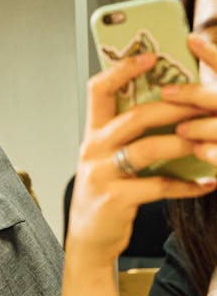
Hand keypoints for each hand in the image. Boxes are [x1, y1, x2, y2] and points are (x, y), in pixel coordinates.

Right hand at [66, 50, 214, 260]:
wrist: (90, 239)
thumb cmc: (106, 193)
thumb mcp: (108, 158)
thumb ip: (127, 135)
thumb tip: (171, 108)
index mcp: (92, 134)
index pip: (98, 90)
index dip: (122, 69)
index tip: (150, 56)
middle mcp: (92, 149)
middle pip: (134, 116)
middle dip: (174, 107)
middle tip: (204, 104)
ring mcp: (101, 174)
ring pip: (147, 149)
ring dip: (185, 145)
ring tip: (209, 144)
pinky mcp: (115, 198)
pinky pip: (158, 186)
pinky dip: (187, 186)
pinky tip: (206, 185)